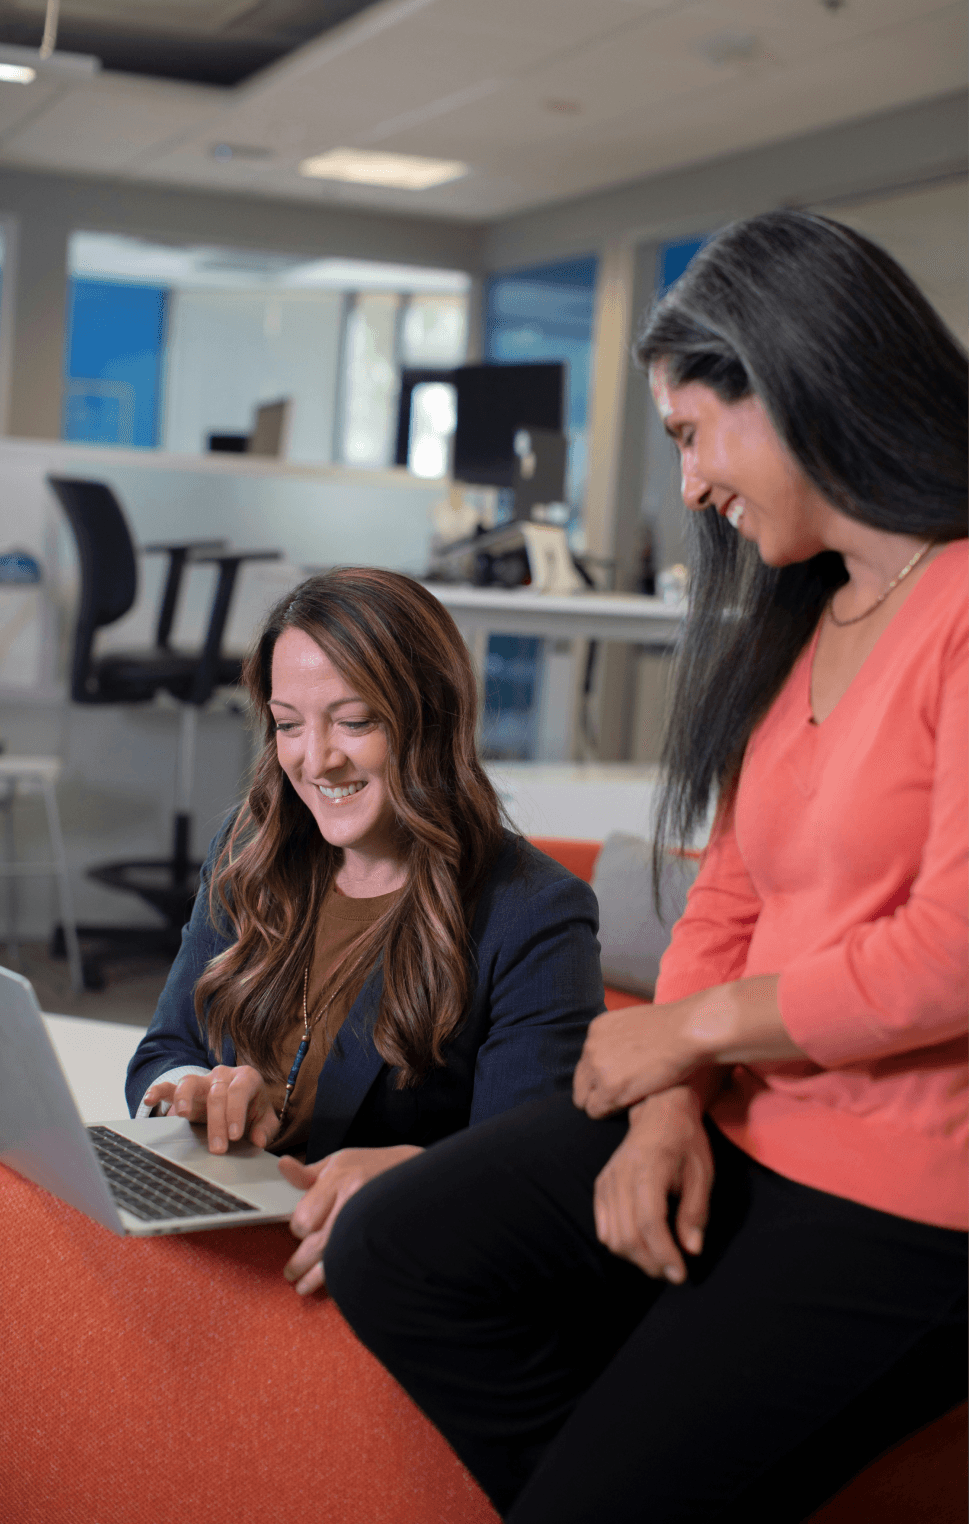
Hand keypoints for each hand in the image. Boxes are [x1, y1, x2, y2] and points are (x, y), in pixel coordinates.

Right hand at [142, 1066, 279, 1152]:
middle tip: (217, 1148)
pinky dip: (157, 1091)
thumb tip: (258, 1140)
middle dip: (217, 1122)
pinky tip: (149, 1100)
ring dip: (185, 1098)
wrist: (239, 1101)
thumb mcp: (264, 1119)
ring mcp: (202, 1079)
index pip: (240, 1091)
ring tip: (182, 1115)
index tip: (235, 1136)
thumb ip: (265, 1129)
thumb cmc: (252, 1110)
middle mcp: (223, 1075)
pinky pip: (168, 1086)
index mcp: (246, 1078)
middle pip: (217, 1094)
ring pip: (190, 1082)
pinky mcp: (184, 1089)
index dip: (236, 1112)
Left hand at [280, 1145, 422, 1295]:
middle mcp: (354, 1202)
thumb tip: (283, 1166)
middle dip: (300, 1261)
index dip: (299, 1229)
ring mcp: (370, 1224)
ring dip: (314, 1278)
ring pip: (334, 1261)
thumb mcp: (340, 1161)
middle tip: (292, 1271)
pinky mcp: (382, 1241)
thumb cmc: (374, 1166)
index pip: (304, 1217)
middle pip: (316, 1244)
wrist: (417, 1175)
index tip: (301, 1231)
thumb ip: (308, 1173)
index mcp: (340, 1179)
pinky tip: (333, 1285)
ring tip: (302, 1286)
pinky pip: (354, 1266)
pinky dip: (341, 1279)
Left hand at [573, 1003, 699, 1117]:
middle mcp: (591, 1047)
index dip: (601, 1076)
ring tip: (627, 1103)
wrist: (687, 1032)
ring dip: (602, 1103)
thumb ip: (621, 1039)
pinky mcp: (609, 1088)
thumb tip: (622, 1055)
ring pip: (584, 1099)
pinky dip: (608, 1113)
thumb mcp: (636, 1024)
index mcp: (597, 1030)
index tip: (619, 1081)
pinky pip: (595, 1111)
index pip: (586, 1063)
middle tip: (620, 1097)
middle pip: (580, 1082)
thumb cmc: (674, 1030)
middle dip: (596, 1092)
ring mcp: (597, 1068)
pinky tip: (628, 1107)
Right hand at [593, 1088, 713, 1283]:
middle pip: (627, 1235)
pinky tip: (642, 1246)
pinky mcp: (601, 1186)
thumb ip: (696, 1211)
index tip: (681, 1275)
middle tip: (673, 1272)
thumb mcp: (702, 1172)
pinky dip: (620, 1245)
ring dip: (636, 1258)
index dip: (664, 1254)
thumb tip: (691, 1250)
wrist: (658, 1110)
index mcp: (648, 1169)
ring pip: (612, 1236)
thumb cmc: (685, 1141)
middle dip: (651, 1263)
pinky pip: (604, 1227)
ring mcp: (607, 1181)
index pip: (649, 1222)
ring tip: (660, 1261)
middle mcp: (621, 1176)